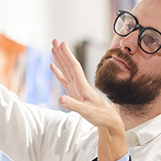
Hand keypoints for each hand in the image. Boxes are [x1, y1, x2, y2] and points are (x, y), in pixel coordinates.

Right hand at [49, 39, 126, 160]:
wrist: (108, 120)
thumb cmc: (100, 116)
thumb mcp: (86, 112)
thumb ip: (73, 105)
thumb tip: (60, 99)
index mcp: (83, 86)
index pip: (74, 67)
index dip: (67, 56)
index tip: (61, 44)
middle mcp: (79, 84)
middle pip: (69, 65)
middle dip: (61, 53)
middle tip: (54, 40)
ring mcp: (76, 88)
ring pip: (66, 70)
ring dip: (59, 59)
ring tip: (52, 48)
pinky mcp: (75, 93)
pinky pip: (64, 80)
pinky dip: (58, 72)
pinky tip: (53, 66)